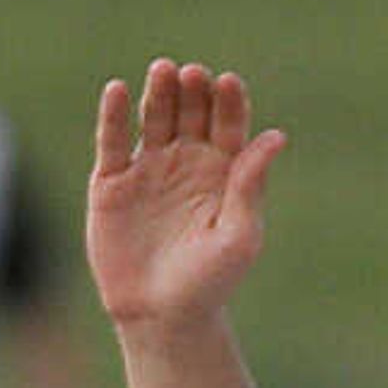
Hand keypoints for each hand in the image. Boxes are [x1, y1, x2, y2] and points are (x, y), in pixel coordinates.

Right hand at [88, 60, 287, 332]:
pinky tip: (117, 90)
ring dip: (158, 93)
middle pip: (191, 113)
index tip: (228, 83)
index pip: (228, 125)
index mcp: (224, 172)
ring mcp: (148, 167)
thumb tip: (276, 137)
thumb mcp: (239, 235)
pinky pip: (112, 140)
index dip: (229, 102)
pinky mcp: (111, 180)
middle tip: (194, 75)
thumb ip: (250, 186)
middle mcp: (186, 162)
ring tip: (163, 71)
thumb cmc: (210, 281)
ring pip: (153, 118)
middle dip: (193, 91)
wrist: (162, 316)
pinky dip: (112, 115)